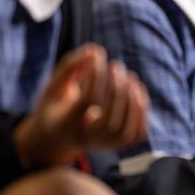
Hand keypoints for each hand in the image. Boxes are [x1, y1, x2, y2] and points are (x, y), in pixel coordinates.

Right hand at [14, 44, 147, 169]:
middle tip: (115, 65)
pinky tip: (134, 88)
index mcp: (66, 125)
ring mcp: (105, 145)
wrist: (59, 137)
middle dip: (116, 90)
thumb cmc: (56, 106)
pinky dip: (142, 109)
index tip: (97, 57)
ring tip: (128, 76)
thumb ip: (69, 67)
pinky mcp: (120, 144)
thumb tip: (94, 50)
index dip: (96, 75)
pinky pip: (139, 132)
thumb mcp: (53, 86)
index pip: (88, 101)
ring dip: (132, 99)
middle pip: (109, 120)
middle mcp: (86, 140)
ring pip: (126, 130)